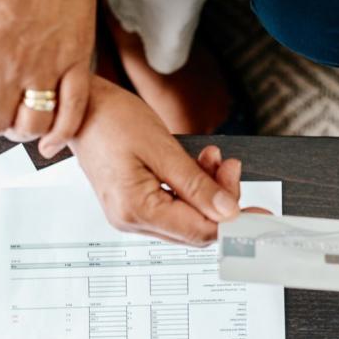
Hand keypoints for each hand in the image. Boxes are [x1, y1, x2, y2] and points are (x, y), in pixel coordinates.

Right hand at [69, 77, 243, 245]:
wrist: (79, 107)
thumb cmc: (110, 119)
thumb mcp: (162, 148)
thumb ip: (198, 185)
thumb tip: (228, 212)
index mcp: (136, 209)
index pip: (199, 230)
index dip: (234, 222)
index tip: (259, 212)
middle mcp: (131, 220)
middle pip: (196, 227)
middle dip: (221, 199)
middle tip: (230, 166)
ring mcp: (131, 215)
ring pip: (188, 217)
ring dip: (207, 190)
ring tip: (213, 158)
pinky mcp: (133, 205)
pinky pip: (174, 206)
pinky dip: (192, 188)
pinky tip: (197, 164)